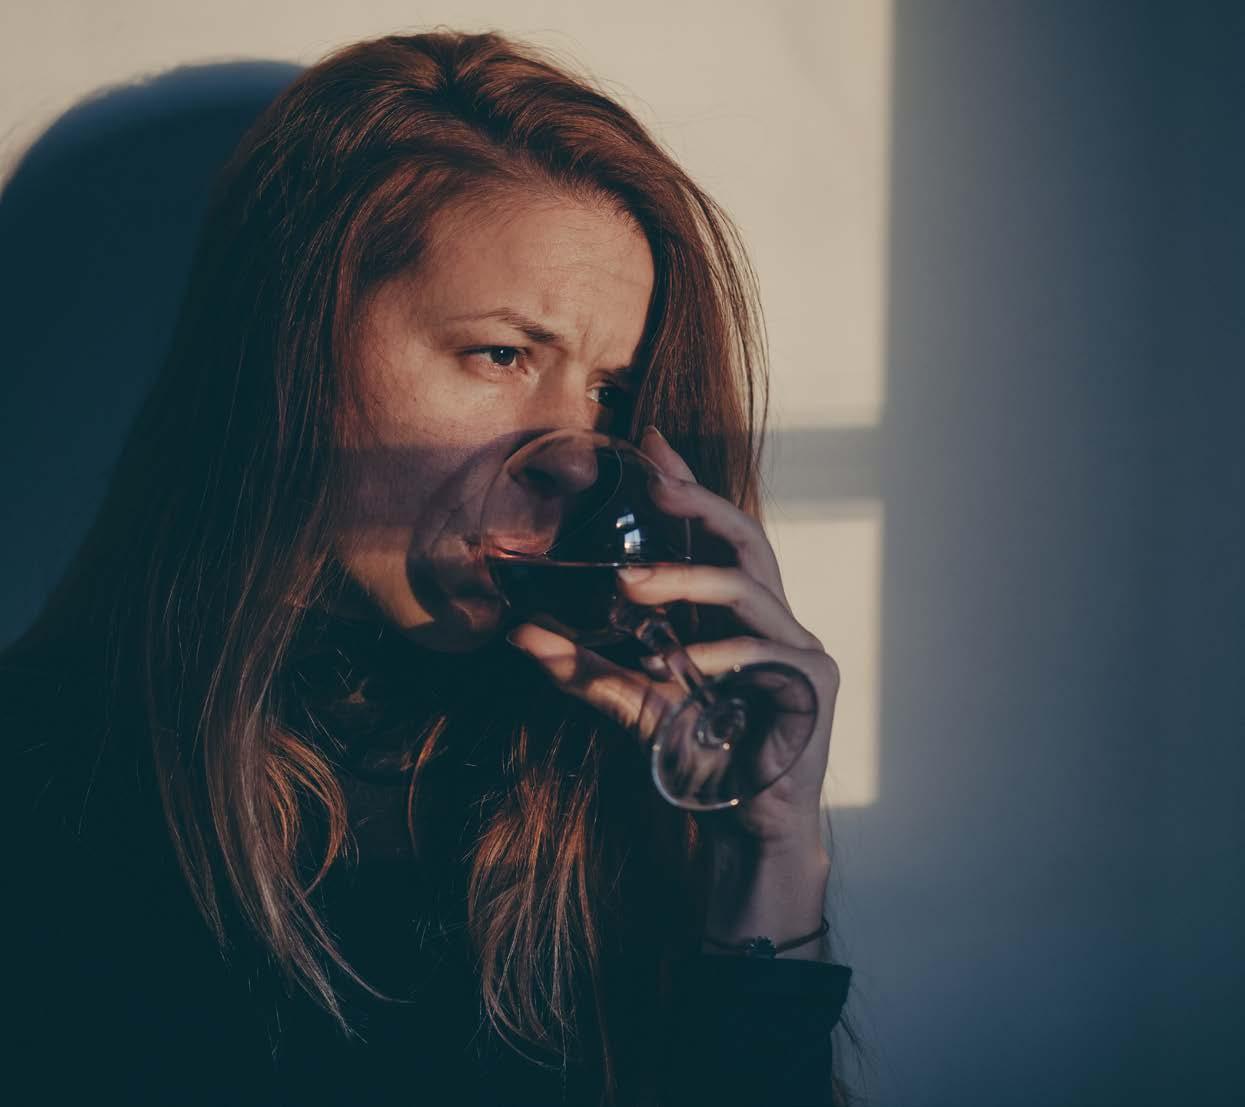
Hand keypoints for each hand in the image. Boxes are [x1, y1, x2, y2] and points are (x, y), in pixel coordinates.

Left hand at [505, 425, 839, 858]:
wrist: (745, 827)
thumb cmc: (699, 757)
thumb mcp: (634, 703)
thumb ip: (587, 667)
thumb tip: (520, 636)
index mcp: (739, 613)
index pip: (716, 535)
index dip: (688, 487)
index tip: (652, 445)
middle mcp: (774, 619)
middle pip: (747, 539)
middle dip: (700, 506)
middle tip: (650, 491)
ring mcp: (799, 647)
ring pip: (750, 586)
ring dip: (688, 579)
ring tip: (630, 587)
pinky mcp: (813, 684)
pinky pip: (763, 652)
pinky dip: (718, 655)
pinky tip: (681, 665)